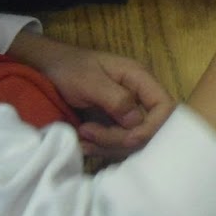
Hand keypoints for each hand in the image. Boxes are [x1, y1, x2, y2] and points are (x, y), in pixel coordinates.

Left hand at [5, 31, 175, 160]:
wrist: (50, 67)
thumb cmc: (70, 68)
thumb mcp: (89, 81)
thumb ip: (115, 99)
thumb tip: (136, 122)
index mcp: (140, 79)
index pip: (165, 106)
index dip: (154, 127)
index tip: (129, 138)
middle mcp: (139, 97)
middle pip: (149, 129)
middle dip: (121, 139)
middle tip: (88, 133)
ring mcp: (128, 112)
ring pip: (133, 140)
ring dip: (108, 145)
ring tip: (82, 137)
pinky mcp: (115, 124)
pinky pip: (117, 143)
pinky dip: (101, 148)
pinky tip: (83, 144)